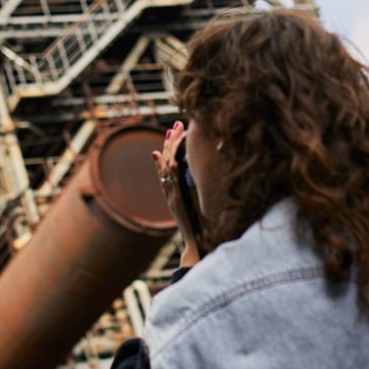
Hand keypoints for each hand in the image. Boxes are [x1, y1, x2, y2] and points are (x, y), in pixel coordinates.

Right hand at [151, 122, 202, 265]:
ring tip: (171, 134)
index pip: (167, 165)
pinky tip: (171, 162)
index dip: (168, 148)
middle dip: (169, 143)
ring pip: (166, 172)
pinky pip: (172, 187)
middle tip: (174, 125)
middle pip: (165, 163)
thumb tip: (204, 177)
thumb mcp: (196, 203)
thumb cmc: (200, 224)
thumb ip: (195, 191)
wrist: (195, 243)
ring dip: (169, 152)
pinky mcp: (177, 205)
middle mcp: (170, 192)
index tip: (172, 131)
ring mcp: (172, 198)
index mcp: (173, 191)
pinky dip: (170, 175)